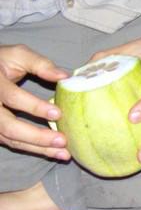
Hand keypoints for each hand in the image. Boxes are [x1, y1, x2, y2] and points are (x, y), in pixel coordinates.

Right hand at [0, 44, 69, 159]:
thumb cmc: (2, 61)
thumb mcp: (18, 55)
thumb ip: (40, 64)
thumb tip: (65, 77)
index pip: (12, 97)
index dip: (34, 106)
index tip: (58, 113)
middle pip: (8, 126)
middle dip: (36, 136)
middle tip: (62, 140)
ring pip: (11, 139)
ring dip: (39, 149)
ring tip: (64, 153)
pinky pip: (14, 143)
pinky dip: (35, 149)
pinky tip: (55, 153)